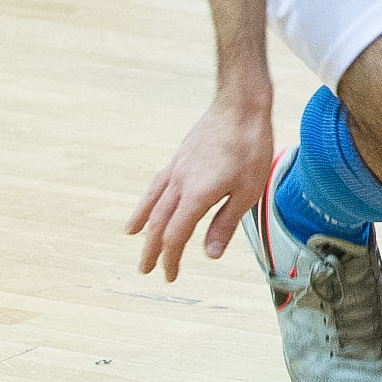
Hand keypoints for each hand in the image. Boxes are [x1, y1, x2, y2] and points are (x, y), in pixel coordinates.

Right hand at [128, 90, 276, 278]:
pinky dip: (147, 199)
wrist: (240, 106)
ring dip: (143, 225)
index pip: (175, 236)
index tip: (169, 276)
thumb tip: (209, 255)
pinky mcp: (179, 157)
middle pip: (158, 224)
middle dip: (151, 250)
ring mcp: (176, 169)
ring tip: (132, 238)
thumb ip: (225, 223)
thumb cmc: (250, 147)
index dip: (170, 259)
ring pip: (153, 203)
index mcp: (196, 196)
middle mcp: (179, 184)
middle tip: (145, 270)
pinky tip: (147, 203)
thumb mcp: (247, 191)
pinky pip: (156, 184)